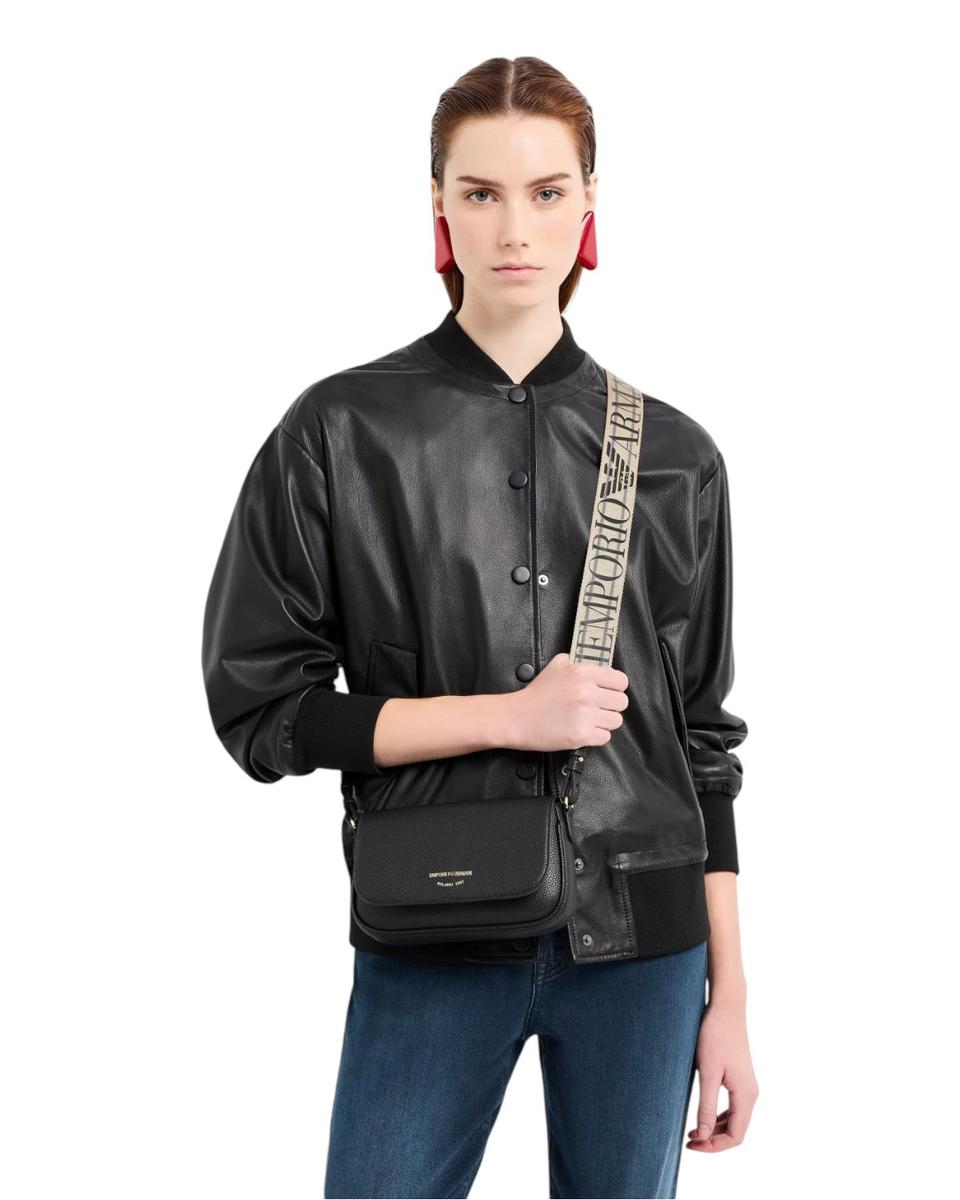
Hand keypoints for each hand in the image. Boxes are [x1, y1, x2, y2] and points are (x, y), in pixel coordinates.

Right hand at [503, 652, 629, 752]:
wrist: (517, 717)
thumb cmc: (536, 693)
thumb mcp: (557, 665)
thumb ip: (579, 663)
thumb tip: (599, 667)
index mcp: (583, 673)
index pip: (621, 681)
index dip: (616, 687)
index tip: (608, 691)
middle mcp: (587, 693)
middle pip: (622, 702)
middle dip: (611, 706)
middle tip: (597, 707)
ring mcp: (586, 715)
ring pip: (616, 721)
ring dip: (605, 722)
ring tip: (589, 720)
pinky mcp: (582, 735)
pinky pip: (605, 737)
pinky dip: (596, 736)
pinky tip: (583, 730)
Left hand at [686, 998, 758, 1151]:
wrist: (726, 1008)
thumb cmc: (715, 1036)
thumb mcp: (708, 1072)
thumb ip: (706, 1105)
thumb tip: (704, 1135)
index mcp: (746, 1095)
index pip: (736, 1136)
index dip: (714, 1146)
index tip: (692, 1145)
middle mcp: (751, 1094)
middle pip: (737, 1131)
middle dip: (714, 1140)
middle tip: (688, 1141)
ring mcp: (747, 1086)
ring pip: (735, 1120)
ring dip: (716, 1130)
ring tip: (693, 1132)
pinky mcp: (740, 1078)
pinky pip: (733, 1107)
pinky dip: (719, 1117)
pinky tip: (703, 1116)